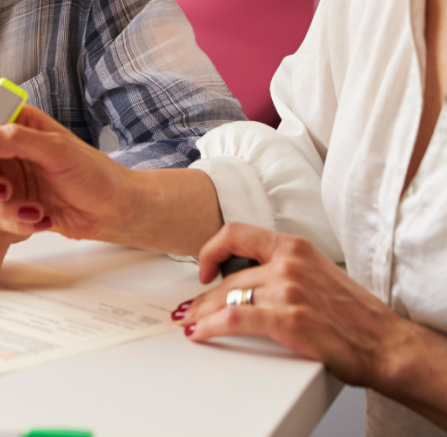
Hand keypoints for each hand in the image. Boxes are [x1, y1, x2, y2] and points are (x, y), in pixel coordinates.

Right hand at [0, 100, 134, 243]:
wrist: (112, 209)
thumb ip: (18, 140)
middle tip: (4, 191)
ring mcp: (6, 177)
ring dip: (5, 207)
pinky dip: (16, 222)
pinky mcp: (11, 205)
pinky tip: (41, 218)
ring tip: (35, 211)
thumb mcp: (58, 150)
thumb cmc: (93, 172)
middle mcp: (5, 148)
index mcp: (15, 121)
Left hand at [175, 222, 410, 389]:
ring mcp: (287, 291)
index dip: (212, 249)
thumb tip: (250, 278)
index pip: (237, 233)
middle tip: (189, 308)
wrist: (386, 343)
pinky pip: (235, 318)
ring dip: (202, 312)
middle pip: (229, 277)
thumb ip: (284, 268)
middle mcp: (288, 264)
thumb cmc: (355, 314)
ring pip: (227, 297)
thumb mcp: (317, 272)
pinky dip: (211, 325)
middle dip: (203, 296)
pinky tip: (201, 332)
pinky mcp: (288, 320)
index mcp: (294, 247)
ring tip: (190, 322)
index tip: (204, 267)